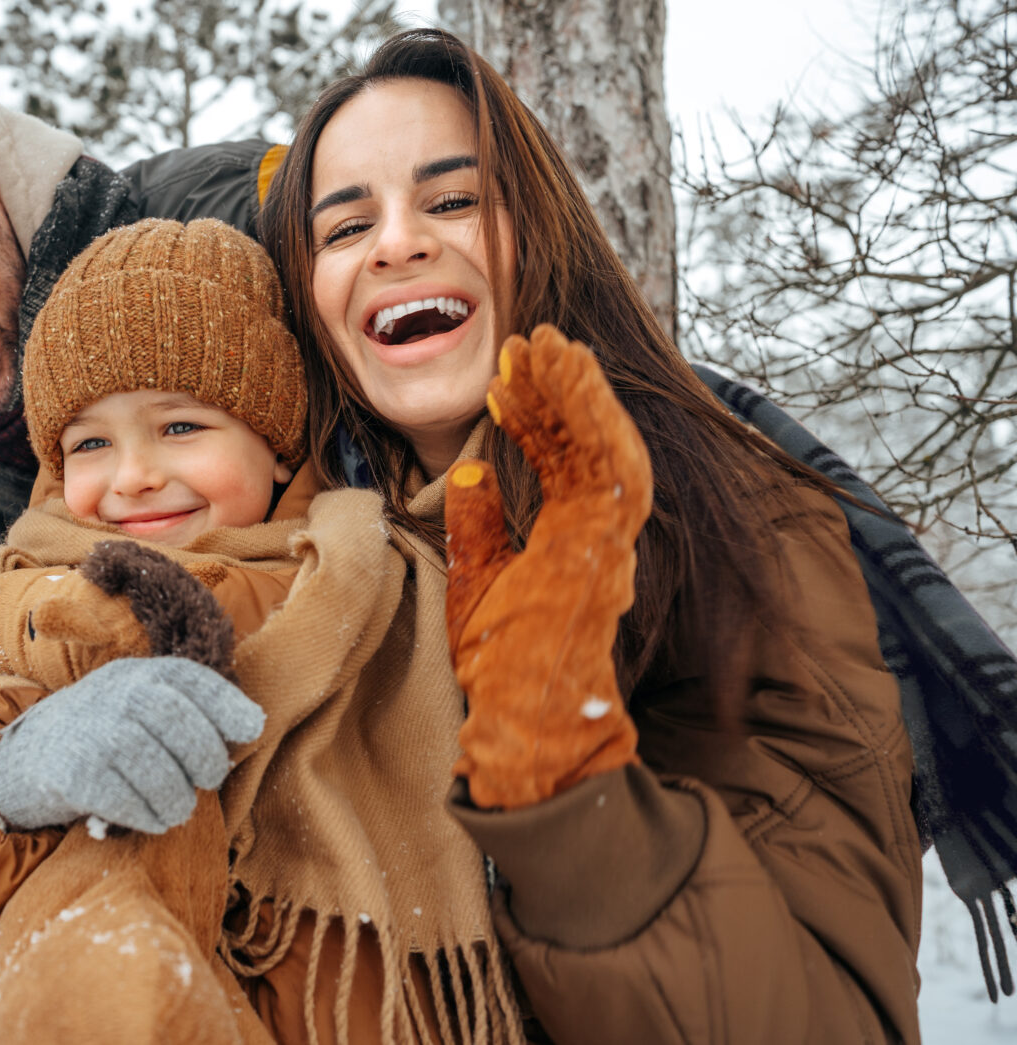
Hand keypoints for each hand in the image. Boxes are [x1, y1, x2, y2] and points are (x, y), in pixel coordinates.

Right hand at [0, 657, 263, 832]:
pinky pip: (125, 801)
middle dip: (206, 759)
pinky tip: (152, 819)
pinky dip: (147, 816)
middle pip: (180, 724)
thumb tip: (253, 725)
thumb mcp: (138, 705)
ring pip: (156, 770)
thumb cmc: (102, 735)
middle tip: (207, 782)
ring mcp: (92, 732)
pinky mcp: (73, 773)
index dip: (227, 704)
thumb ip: (187, 709)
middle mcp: (116, 694)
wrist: (28, 758)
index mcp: (139, 673)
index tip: (253, 730)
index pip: (191, 679)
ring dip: (178, 799)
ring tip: (178, 809)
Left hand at [445, 325, 650, 808]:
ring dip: (577, 391)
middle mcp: (599, 537)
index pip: (563, 461)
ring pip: (605, 447)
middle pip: (589, 444)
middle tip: (532, 338)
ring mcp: (606, 544)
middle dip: (563, 387)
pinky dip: (589, 421)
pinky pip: (607, 472)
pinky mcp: (604, 553)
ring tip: (549, 344)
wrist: (523, 731)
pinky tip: (568, 382)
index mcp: (572, 540)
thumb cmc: (503, 668)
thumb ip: (475, 528)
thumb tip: (467, 476)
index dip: (539, 414)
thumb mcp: (474, 582)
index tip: (505, 375)